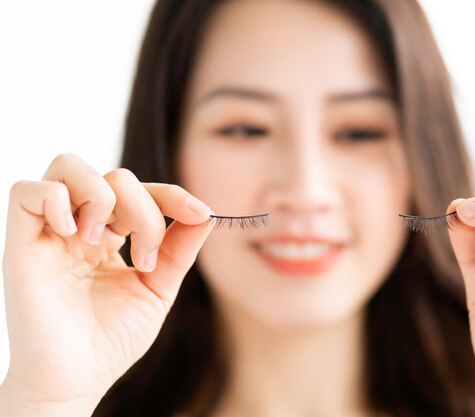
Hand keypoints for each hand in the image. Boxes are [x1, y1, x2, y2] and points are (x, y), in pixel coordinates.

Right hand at [1, 154, 213, 412]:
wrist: (76, 381)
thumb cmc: (112, 340)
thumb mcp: (157, 289)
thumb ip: (178, 250)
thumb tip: (205, 213)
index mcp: (111, 237)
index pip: (142, 192)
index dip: (172, 194)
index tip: (199, 213)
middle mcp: (80, 227)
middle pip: (114, 177)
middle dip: (143, 210)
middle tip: (143, 258)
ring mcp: (51, 232)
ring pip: (68, 166)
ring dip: (101, 194)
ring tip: (101, 238)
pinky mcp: (22, 245)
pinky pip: (27, 191)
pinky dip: (56, 200)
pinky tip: (74, 234)